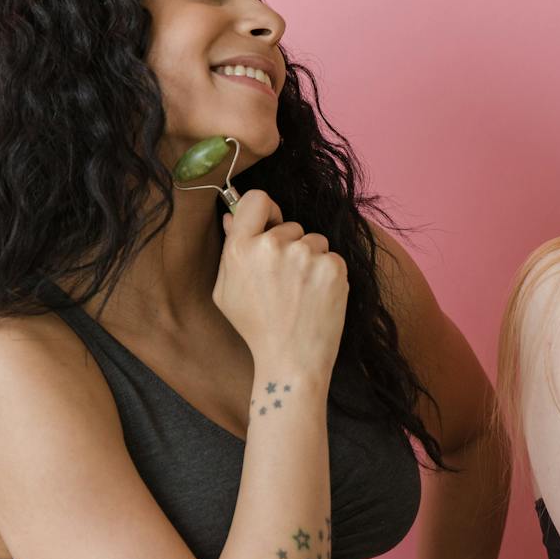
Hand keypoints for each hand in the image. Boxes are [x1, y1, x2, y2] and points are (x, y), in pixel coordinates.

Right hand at [214, 188, 348, 375]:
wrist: (291, 360)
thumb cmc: (257, 327)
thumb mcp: (227, 291)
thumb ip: (230, 250)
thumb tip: (231, 216)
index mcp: (241, 248)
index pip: (256, 199)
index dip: (266, 210)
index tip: (272, 223)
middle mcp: (272, 245)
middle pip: (290, 225)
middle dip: (290, 246)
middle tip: (284, 282)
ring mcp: (305, 255)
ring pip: (314, 241)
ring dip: (311, 260)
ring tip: (301, 292)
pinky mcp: (332, 267)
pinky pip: (332, 258)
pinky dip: (328, 274)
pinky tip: (317, 297)